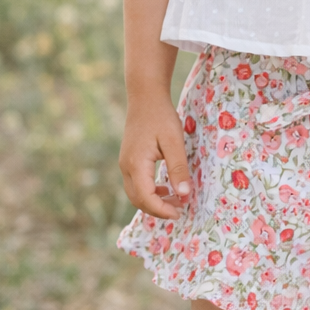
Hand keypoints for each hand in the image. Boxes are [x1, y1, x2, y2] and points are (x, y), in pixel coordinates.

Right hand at [119, 93, 191, 219]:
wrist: (145, 97)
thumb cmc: (161, 116)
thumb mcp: (174, 142)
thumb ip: (178, 169)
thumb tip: (184, 194)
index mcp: (136, 164)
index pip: (146, 198)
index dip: (162, 210)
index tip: (180, 212)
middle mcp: (126, 167)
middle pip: (138, 200)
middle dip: (158, 209)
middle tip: (180, 209)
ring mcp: (125, 163)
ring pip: (136, 193)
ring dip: (154, 201)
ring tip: (176, 200)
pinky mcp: (128, 160)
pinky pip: (136, 184)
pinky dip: (150, 191)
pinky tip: (166, 188)